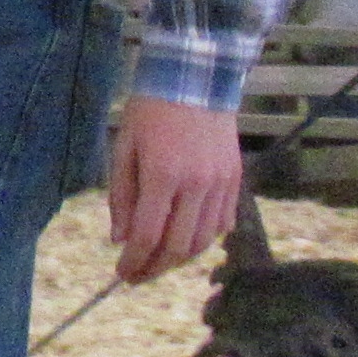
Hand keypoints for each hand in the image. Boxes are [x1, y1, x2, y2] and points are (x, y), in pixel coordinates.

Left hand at [107, 95, 245, 283]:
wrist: (195, 79)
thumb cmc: (150, 112)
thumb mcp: (123, 149)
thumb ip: (122, 198)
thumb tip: (121, 240)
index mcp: (163, 175)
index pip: (148, 235)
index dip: (134, 262)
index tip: (121, 275)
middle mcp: (197, 185)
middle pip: (178, 246)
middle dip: (155, 268)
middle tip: (137, 277)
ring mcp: (221, 184)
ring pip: (204, 241)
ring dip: (179, 259)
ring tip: (158, 262)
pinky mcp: (236, 180)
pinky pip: (223, 224)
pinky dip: (204, 240)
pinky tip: (185, 241)